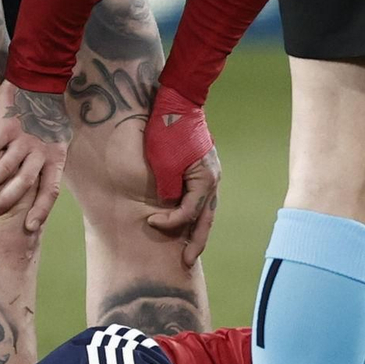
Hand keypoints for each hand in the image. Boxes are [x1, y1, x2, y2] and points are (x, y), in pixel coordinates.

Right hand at [0, 80, 70, 232]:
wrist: (40, 85)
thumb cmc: (47, 118)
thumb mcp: (56, 142)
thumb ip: (46, 163)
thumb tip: (36, 187)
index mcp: (54, 158)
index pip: (50, 190)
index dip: (41, 210)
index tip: (29, 227)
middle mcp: (40, 152)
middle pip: (24, 182)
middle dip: (7, 199)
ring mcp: (24, 139)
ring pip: (5, 166)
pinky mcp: (8, 126)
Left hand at [144, 85, 219, 267]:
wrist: (178, 102)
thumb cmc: (168, 131)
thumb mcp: (164, 162)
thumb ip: (169, 189)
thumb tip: (171, 207)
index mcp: (206, 180)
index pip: (190, 212)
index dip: (171, 222)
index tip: (151, 222)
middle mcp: (213, 181)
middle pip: (206, 218)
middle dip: (197, 242)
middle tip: (187, 261)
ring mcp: (211, 176)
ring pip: (206, 211)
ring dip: (197, 230)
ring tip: (190, 249)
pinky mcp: (204, 171)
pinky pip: (202, 200)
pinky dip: (195, 214)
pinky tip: (189, 223)